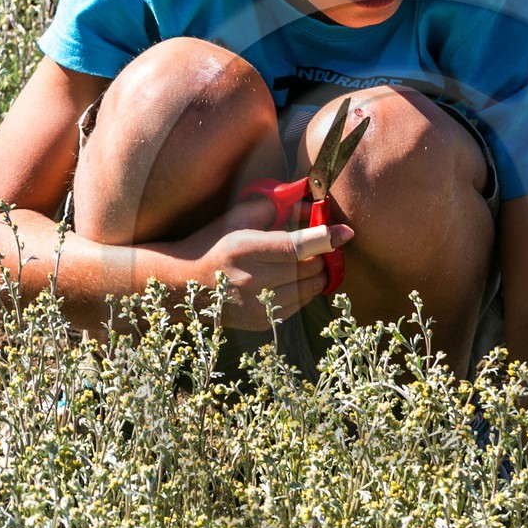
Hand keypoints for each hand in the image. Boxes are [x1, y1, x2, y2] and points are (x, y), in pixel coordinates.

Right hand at [165, 195, 352, 329]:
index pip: (295, 247)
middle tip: (318, 246)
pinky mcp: (262, 322)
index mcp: (245, 249)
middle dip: (321, 255)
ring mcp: (257, 305)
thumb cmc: (214, 244)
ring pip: (309, 289)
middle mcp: (251, 280)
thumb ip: (273, 207)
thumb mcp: (237, 218)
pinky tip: (292, 280)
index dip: (324, 238)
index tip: (345, 232)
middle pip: (309, 268)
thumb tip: (310, 204)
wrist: (183, 285)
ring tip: (307, 263)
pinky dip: (304, 291)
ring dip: (316, 274)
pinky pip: (300, 305)